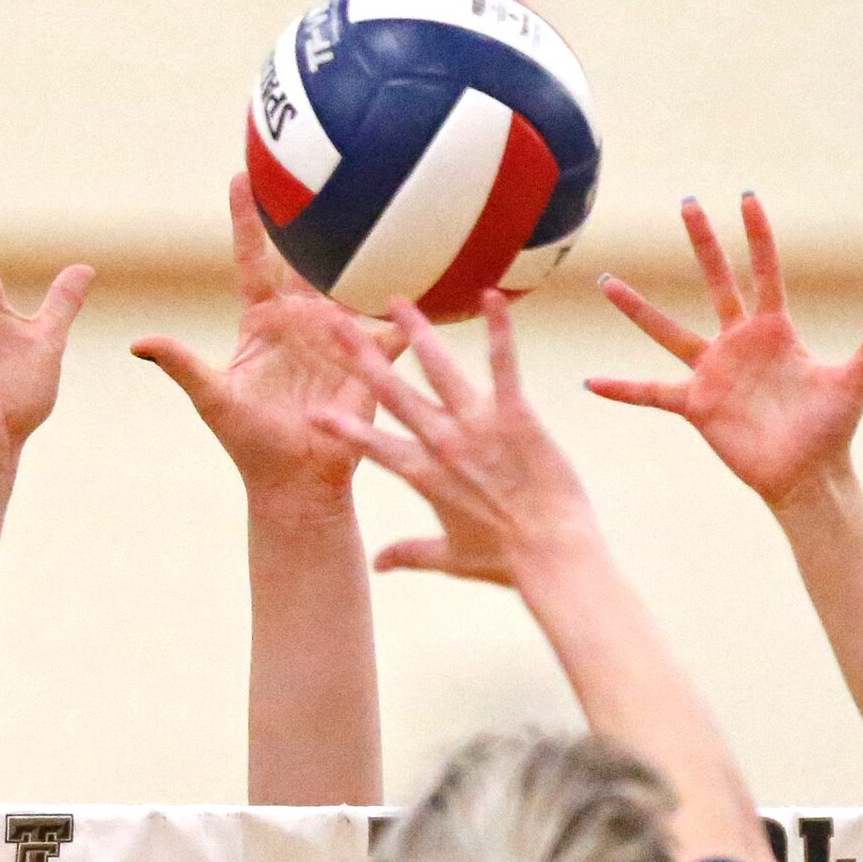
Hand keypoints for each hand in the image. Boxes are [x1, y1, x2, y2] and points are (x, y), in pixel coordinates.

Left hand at [133, 174, 406, 499]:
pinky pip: (392, 330)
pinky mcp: (369, 362)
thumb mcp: (213, 399)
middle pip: (306, 260)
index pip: (251, 258)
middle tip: (322, 170)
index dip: (246, 219)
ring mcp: (337, 339)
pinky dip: (411, 312)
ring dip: (365, 253)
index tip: (243, 176)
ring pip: (352, 285)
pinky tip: (432, 283)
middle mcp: (301, 322)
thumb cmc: (250, 444)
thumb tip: (138, 343)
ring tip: (382, 208)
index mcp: (261, 323)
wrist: (296, 483)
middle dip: (314, 220)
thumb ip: (181, 364)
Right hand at [315, 294, 599, 585]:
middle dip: (360, 356)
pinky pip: (503, 364)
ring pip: (438, 368)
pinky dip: (499, 329)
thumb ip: (410, 554)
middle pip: (391, 393)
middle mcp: (441, 444)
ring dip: (416, 332)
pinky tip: (491, 296)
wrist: (551, 553)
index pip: (370, 445)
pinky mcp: (515, 416)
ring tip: (398, 302)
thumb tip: (376, 565)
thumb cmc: (506, 561)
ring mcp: (477, 426)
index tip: (311, 410)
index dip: (340, 427)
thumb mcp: (451, 559)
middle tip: (334, 323)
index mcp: (423, 476)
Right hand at [587, 195, 862, 504]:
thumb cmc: (832, 429)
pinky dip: (622, 389)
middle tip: (687, 202)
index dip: (757, 236)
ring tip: (606, 280)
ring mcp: (714, 372)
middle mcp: (739, 344)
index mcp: (775, 331)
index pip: (764, 271)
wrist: (808, 476)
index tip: (746, 196)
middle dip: (703, 242)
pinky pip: (651, 393)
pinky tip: (590, 381)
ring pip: (668, 331)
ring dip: (638, 308)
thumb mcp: (857, 382)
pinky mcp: (697, 406)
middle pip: (716, 281)